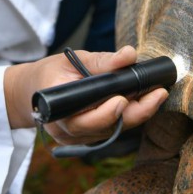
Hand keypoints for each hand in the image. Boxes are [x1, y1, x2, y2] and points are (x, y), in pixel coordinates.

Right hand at [4, 46, 167, 144]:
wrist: (33, 92)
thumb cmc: (52, 74)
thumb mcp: (73, 60)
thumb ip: (102, 61)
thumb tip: (129, 54)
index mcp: (57, 110)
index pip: (84, 119)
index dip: (107, 113)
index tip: (125, 99)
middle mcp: (67, 130)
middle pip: (106, 129)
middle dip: (136, 113)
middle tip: (159, 94)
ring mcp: (78, 139)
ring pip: (114, 131)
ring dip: (138, 114)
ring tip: (157, 94)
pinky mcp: (89, 139)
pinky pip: (113, 131)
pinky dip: (130, 117)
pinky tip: (145, 102)